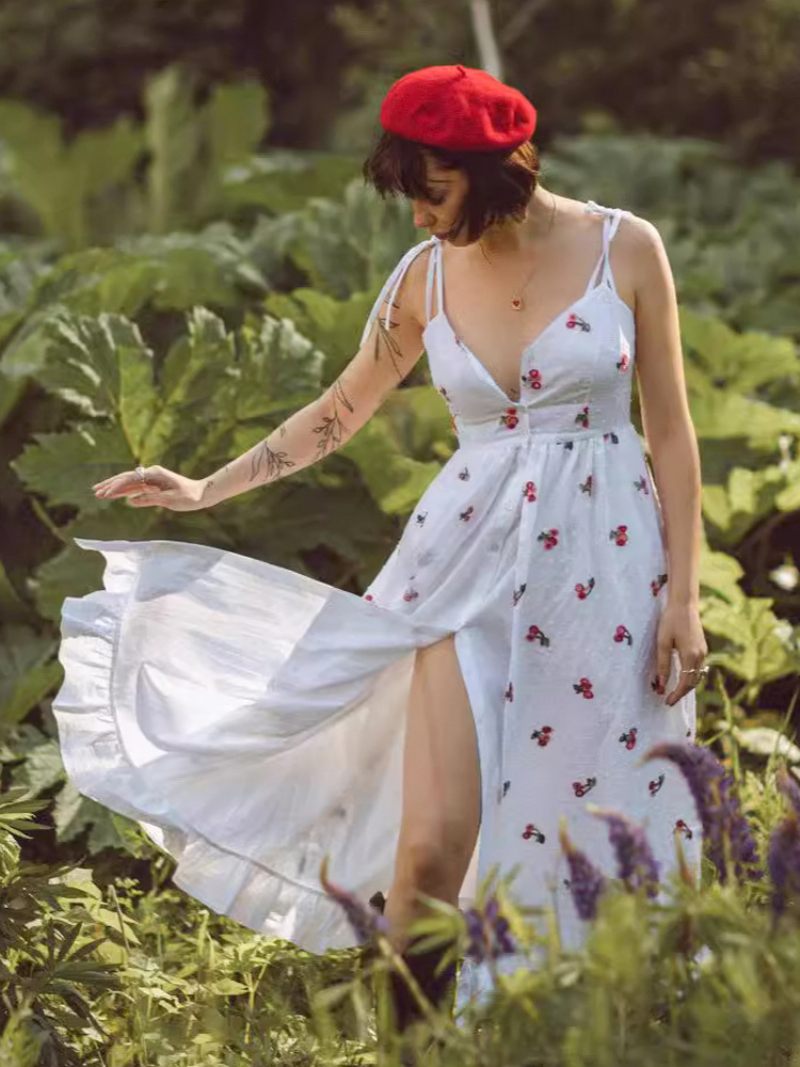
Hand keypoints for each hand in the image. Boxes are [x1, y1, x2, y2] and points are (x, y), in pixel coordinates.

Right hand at [92, 465, 207, 511]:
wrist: (202, 494)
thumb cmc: (189, 496)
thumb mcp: (170, 499)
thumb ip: (150, 499)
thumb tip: (130, 501)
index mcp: (155, 474)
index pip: (131, 479)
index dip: (117, 486)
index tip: (107, 494)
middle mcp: (151, 474)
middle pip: (126, 478)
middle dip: (110, 484)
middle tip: (95, 492)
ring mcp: (152, 480)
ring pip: (129, 483)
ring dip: (115, 488)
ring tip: (100, 494)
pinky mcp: (154, 486)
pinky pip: (136, 488)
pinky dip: (125, 492)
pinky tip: (116, 496)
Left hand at [655, 600, 707, 706]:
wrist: (684, 604)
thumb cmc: (670, 621)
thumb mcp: (662, 642)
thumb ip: (663, 664)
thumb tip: (661, 684)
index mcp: (690, 655)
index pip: (685, 683)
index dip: (676, 694)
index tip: (667, 702)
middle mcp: (700, 656)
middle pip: (693, 682)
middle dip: (681, 693)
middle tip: (668, 700)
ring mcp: (703, 652)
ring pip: (697, 675)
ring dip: (687, 685)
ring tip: (674, 692)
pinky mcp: (703, 648)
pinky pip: (698, 667)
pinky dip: (691, 676)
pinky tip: (681, 677)